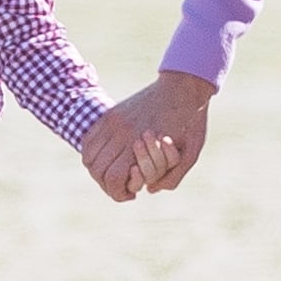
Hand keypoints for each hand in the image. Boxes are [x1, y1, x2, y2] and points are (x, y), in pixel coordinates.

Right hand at [82, 71, 214, 200]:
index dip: (118, 193)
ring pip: (88, 156)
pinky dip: (92, 153)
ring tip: (114, 173)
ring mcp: (113, 122)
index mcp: (141, 144)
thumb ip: (173, 177)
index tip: (131, 194)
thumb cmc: (191, 121)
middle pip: (97, 170)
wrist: (183, 86)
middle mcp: (121, 133)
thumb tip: (150, 189)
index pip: (113, 178)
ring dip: (97, 170)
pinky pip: (89, 139)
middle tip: (122, 186)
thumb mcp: (191, 153)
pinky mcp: (111, 113)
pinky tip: (107, 157)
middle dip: (107, 185)